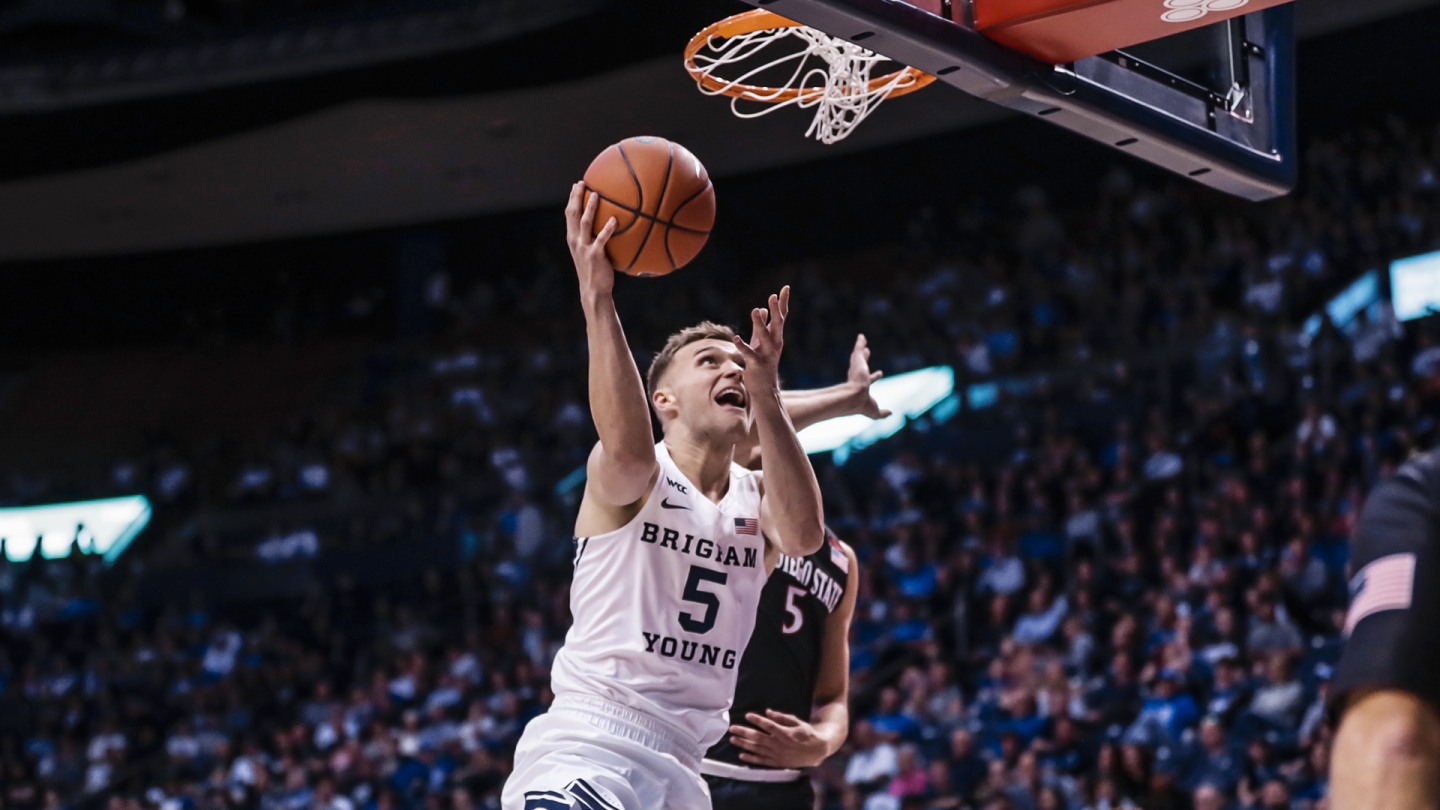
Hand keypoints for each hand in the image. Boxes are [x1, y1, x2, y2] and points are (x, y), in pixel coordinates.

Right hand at [565, 182, 618, 299]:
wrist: (594, 290)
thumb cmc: (595, 271)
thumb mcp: (591, 252)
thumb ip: (595, 238)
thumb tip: (610, 223)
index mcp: (573, 238)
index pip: (569, 215)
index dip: (572, 199)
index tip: (576, 185)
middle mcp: (575, 241)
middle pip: (573, 214)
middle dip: (576, 197)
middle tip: (582, 183)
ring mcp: (584, 248)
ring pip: (585, 223)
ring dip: (590, 208)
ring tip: (597, 195)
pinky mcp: (595, 255)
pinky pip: (601, 239)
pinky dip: (607, 229)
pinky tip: (614, 220)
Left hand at [728, 710, 829, 768]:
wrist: (816, 751)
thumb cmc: (806, 734)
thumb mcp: (797, 722)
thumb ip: (782, 718)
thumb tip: (767, 712)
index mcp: (785, 733)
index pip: (768, 726)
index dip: (757, 720)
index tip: (747, 715)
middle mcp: (780, 744)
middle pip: (758, 738)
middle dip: (744, 732)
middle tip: (732, 728)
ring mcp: (778, 755)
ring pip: (757, 749)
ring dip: (744, 744)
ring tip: (732, 740)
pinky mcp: (777, 763)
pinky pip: (762, 761)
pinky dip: (751, 759)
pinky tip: (742, 755)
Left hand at [733, 287, 788, 394]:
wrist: (764, 389)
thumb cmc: (762, 363)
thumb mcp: (762, 342)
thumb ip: (762, 326)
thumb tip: (762, 309)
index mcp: (776, 337)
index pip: (781, 317)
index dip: (783, 302)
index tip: (785, 287)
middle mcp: (775, 344)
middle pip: (777, 324)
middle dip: (776, 310)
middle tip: (773, 296)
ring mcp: (767, 355)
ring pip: (764, 337)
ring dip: (760, 324)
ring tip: (755, 310)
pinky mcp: (757, 365)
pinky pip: (749, 354)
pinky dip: (743, 346)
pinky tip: (736, 338)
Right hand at [846, 334, 890, 418]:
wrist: (854, 397)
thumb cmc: (863, 405)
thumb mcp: (874, 411)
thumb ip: (882, 413)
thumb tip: (890, 413)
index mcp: (862, 387)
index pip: (869, 380)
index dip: (875, 377)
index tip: (880, 373)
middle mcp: (858, 376)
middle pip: (861, 365)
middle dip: (864, 359)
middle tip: (867, 352)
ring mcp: (856, 368)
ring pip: (858, 355)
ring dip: (860, 348)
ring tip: (863, 340)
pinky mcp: (857, 360)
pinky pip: (859, 348)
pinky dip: (860, 342)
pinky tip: (862, 336)